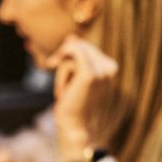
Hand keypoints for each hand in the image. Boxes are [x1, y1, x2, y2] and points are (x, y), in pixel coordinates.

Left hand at [45, 36, 116, 161]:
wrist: (73, 125)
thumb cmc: (72, 103)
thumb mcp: (72, 75)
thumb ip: (75, 55)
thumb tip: (71, 36)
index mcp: (110, 68)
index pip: (87, 47)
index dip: (70, 53)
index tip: (55, 64)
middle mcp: (110, 69)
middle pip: (81, 46)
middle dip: (64, 56)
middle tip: (51, 66)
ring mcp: (101, 71)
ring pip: (75, 52)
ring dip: (63, 70)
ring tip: (64, 89)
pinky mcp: (90, 74)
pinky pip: (73, 54)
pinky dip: (62, 67)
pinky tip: (60, 82)